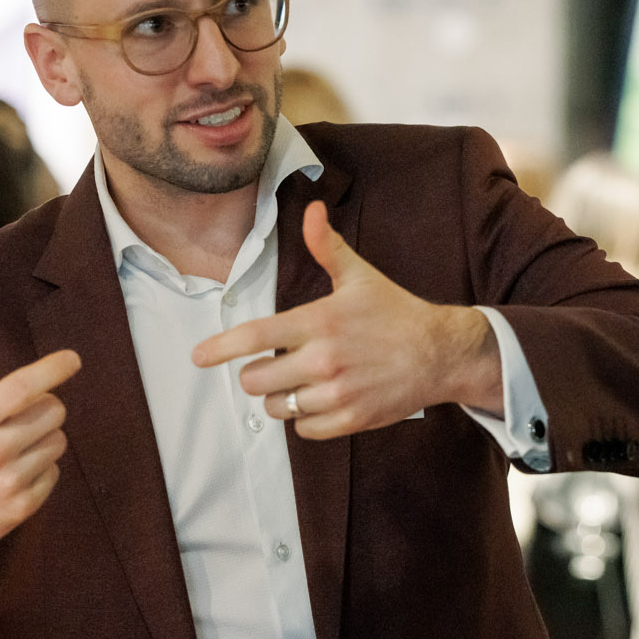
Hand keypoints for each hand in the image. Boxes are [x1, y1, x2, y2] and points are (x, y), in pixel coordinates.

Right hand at [0, 313, 81, 594]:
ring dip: (42, 438)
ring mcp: (8, 482)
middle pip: (52, 411)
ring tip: (11, 446)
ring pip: (58, 442)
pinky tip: (12, 472)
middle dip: (43, 407)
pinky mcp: (20, 508)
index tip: (73, 358)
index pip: (23, 386)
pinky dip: (41, 468)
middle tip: (18, 416)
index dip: (53, 369)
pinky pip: (55, 473)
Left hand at [192, 200, 502, 439]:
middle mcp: (324, 360)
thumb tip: (311, 209)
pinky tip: (318, 400)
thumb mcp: (359, 276)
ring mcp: (337, 394)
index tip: (198, 357)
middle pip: (256, 380)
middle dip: (255, 373)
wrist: (440, 353)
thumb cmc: (395, 312)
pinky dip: (304, 418)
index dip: (220, 348)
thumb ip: (326, 247)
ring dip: (279, 396)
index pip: (255, 338)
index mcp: (319, 322)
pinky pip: (303, 429)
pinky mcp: (351, 420)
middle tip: (271, 365)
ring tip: (299, 382)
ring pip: (277, 407)